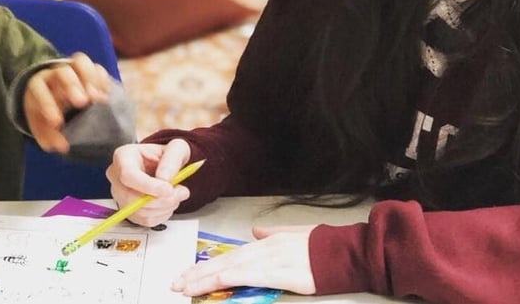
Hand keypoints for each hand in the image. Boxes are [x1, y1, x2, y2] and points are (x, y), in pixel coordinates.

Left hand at [24, 52, 111, 151]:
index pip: (39, 88)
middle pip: (63, 71)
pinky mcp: (89, 70)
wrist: (50, 93)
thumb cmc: (44, 110)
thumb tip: (60, 146)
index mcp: (38, 84)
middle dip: (72, 85)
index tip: (58, 122)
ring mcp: (73, 68)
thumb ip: (47, 135)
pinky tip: (106, 95)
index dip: (47, 104)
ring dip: (90, 78)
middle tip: (82, 103)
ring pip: (81, 62)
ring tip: (98, 98)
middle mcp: (55, 72)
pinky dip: (102, 80)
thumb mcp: (40, 124)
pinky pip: (97, 67)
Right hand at [106, 139, 191, 226]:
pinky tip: (168, 202)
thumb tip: (164, 179)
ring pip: (139, 212)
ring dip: (164, 207)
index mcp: (123, 157)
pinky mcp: (128, 211)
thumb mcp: (175, 148)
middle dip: (161, 199)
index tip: (168, 189)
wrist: (164, 165)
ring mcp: (120, 195)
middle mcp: (117, 177)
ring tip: (177, 194)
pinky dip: (161, 214)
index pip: (128, 175)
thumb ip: (172, 159)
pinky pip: (144, 220)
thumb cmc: (166, 155)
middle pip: (131, 197)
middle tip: (180, 192)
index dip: (148, 186)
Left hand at [171, 225, 316, 296]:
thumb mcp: (292, 235)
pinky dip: (231, 278)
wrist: (343, 250)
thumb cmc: (321, 246)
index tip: (189, 273)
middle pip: (224, 262)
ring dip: (206, 279)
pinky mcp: (281, 273)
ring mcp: (271, 259)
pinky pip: (250, 275)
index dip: (207, 265)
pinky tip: (216, 281)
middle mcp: (263, 248)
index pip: (230, 256)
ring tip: (187, 287)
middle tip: (177, 282)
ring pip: (231, 269)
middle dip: (198, 274)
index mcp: (265, 242)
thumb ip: (271, 235)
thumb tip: (256, 232)